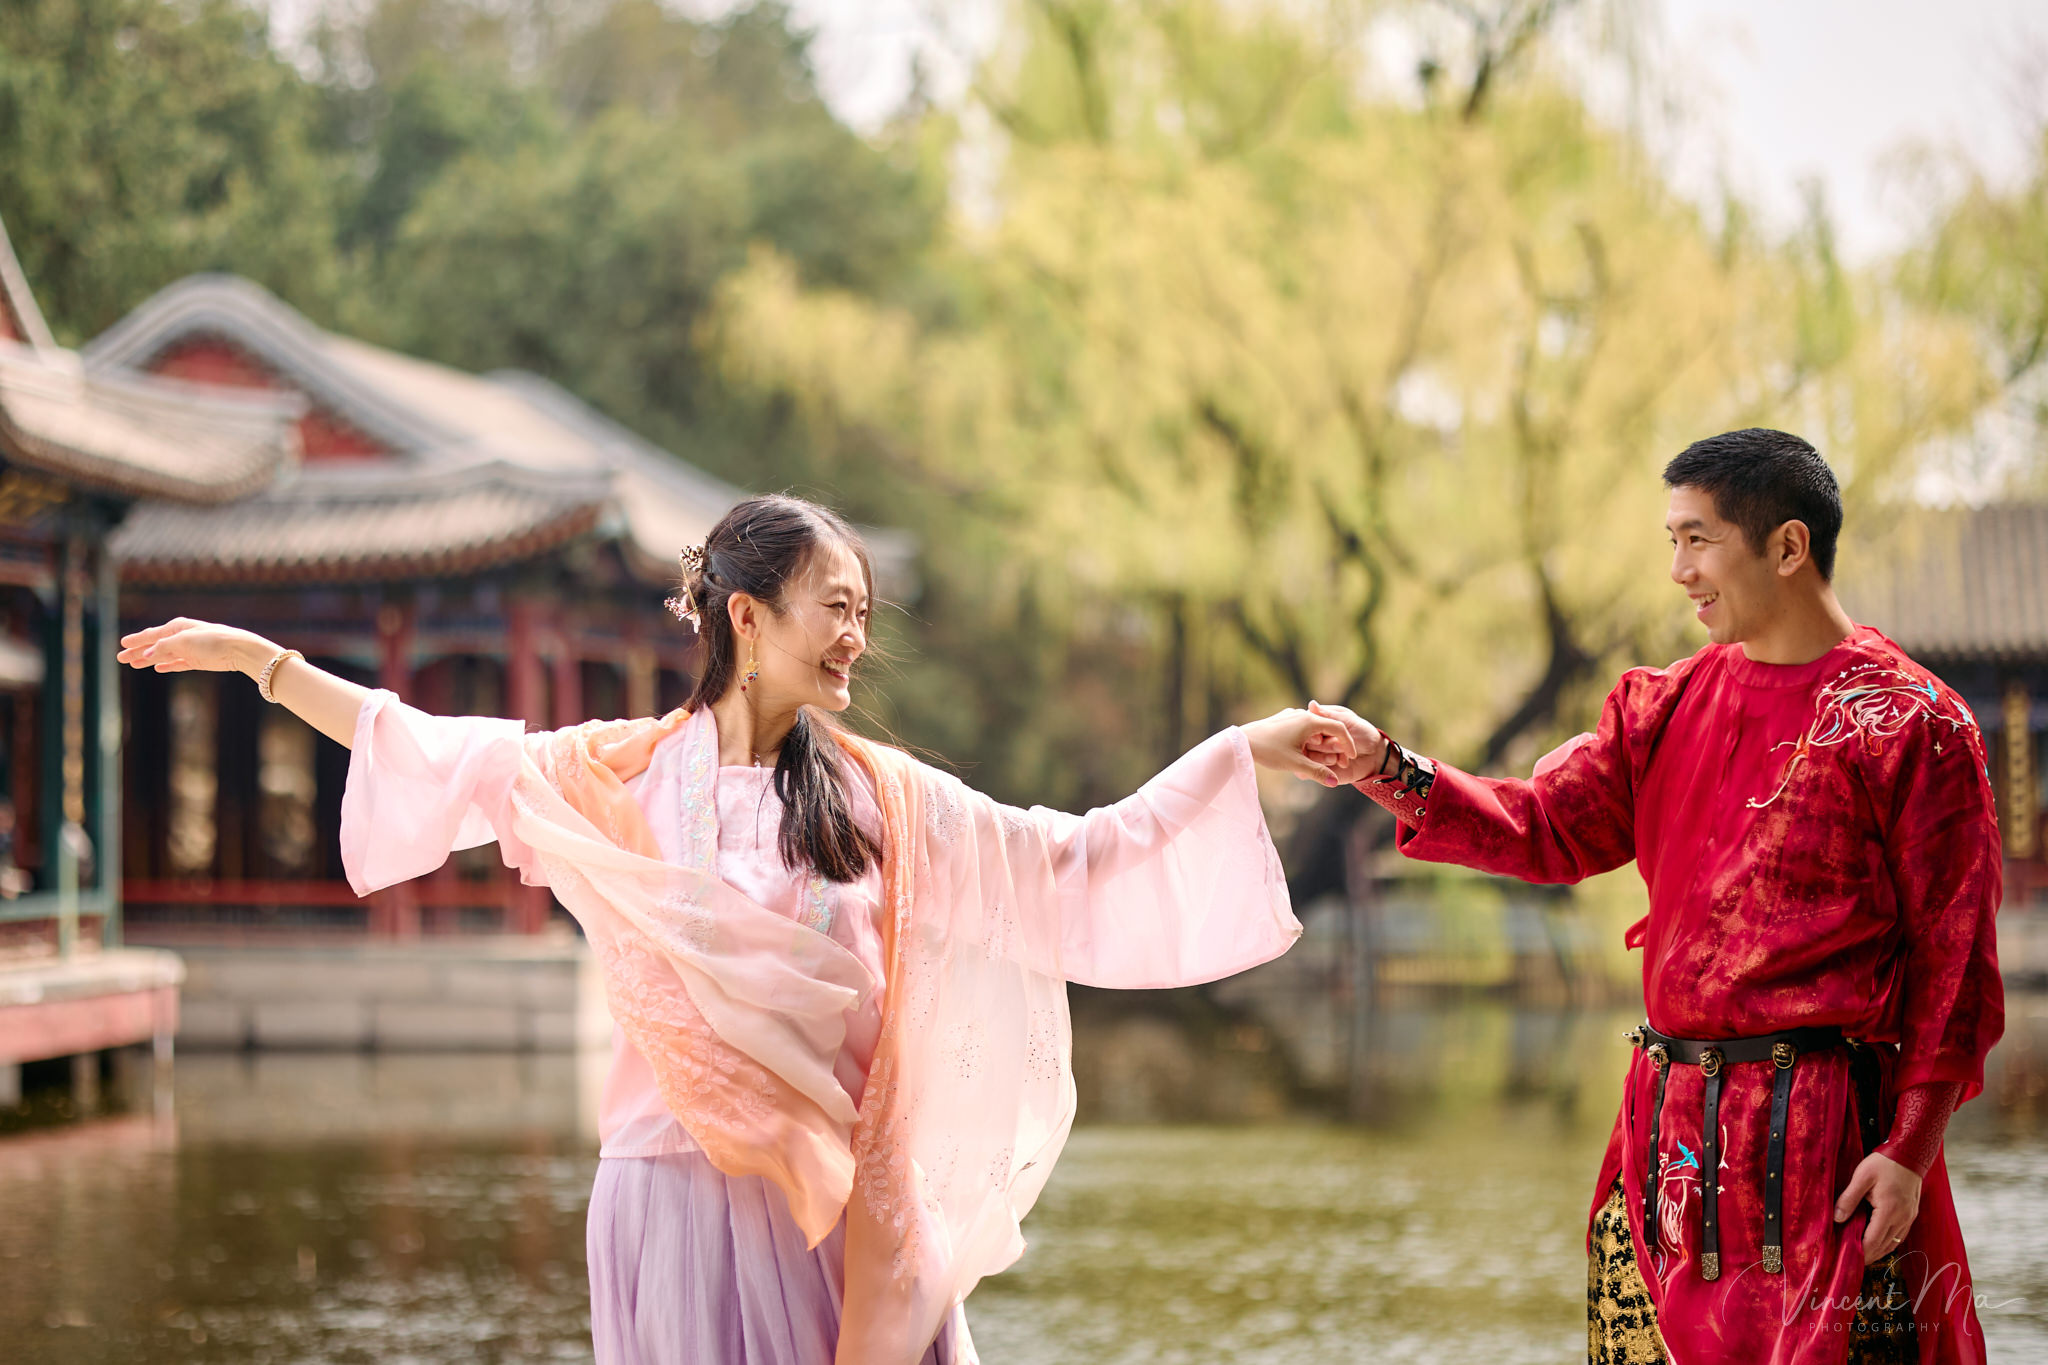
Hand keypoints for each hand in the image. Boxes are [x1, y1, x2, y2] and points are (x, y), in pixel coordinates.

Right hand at [118, 618, 276, 676]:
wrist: (239, 650)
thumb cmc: (212, 641)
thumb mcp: (183, 642)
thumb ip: (163, 647)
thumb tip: (146, 655)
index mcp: (178, 627)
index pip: (152, 634)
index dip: (136, 639)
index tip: (122, 643)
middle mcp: (183, 637)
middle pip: (155, 645)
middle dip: (138, 651)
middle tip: (120, 658)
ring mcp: (190, 649)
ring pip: (164, 655)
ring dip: (149, 660)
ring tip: (134, 664)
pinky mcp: (199, 661)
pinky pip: (178, 663)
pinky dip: (167, 665)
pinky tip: (157, 668)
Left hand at [1242, 708, 1357, 784]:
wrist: (1241, 741)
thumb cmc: (1269, 751)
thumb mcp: (1295, 764)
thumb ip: (1317, 772)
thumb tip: (1335, 783)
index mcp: (1309, 721)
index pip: (1338, 728)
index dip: (1348, 744)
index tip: (1352, 757)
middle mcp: (1302, 714)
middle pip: (1327, 727)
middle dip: (1335, 744)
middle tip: (1339, 761)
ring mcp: (1291, 716)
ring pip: (1314, 728)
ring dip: (1321, 742)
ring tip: (1322, 758)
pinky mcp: (1282, 720)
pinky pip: (1302, 728)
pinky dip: (1309, 739)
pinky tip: (1305, 751)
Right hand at [1303, 700, 1388, 783]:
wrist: (1374, 754)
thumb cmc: (1362, 732)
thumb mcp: (1347, 720)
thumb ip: (1329, 715)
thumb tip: (1311, 704)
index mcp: (1317, 724)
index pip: (1304, 726)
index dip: (1310, 733)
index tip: (1319, 738)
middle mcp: (1313, 739)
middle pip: (1305, 743)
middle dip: (1323, 745)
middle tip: (1339, 745)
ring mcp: (1315, 755)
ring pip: (1308, 758)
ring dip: (1326, 756)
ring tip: (1341, 755)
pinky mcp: (1319, 770)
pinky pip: (1313, 771)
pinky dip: (1327, 767)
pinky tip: (1342, 762)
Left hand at [1834, 1149, 1921, 1262]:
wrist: (1910, 1154)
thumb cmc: (1884, 1163)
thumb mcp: (1861, 1177)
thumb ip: (1848, 1199)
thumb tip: (1836, 1219)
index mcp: (1889, 1211)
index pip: (1873, 1241)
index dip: (1861, 1253)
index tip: (1848, 1259)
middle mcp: (1902, 1218)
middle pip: (1884, 1246)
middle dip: (1869, 1256)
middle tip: (1853, 1262)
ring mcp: (1909, 1217)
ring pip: (1893, 1242)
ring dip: (1879, 1251)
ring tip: (1864, 1255)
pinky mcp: (1911, 1214)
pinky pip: (1900, 1234)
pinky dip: (1888, 1241)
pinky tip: (1878, 1241)